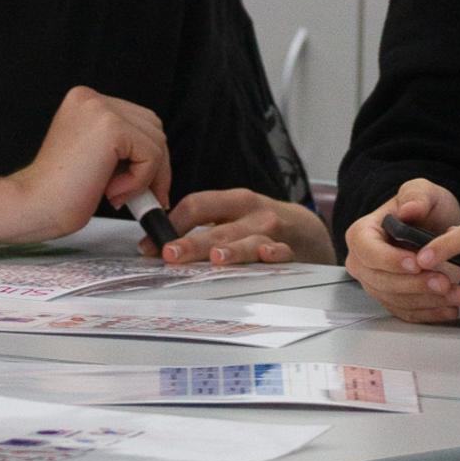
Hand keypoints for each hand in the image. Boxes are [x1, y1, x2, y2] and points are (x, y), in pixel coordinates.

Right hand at [12, 86, 169, 237]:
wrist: (32, 207)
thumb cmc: (58, 192)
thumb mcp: (93, 156)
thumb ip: (119, 146)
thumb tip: (159, 157)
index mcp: (85, 101)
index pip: (138, 120)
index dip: (146, 155)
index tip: (144, 185)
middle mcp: (92, 98)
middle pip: (152, 126)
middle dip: (154, 165)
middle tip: (142, 197)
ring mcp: (101, 109)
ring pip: (156, 140)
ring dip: (146, 176)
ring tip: (116, 194)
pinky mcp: (111, 127)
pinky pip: (151, 154)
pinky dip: (142, 180)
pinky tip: (113, 192)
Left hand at [137, 188, 335, 264]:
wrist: (308, 230)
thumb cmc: (261, 223)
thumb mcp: (234, 215)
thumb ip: (204, 225)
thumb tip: (161, 242)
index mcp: (232, 201)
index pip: (197, 205)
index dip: (173, 224)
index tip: (151, 244)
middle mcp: (251, 214)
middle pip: (217, 228)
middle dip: (193, 242)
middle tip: (171, 254)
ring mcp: (272, 232)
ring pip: (248, 240)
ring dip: (232, 249)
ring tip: (216, 258)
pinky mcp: (291, 250)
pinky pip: (281, 252)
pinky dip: (273, 254)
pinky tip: (265, 256)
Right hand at [344, 177, 459, 323]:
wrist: (436, 228)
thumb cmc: (425, 209)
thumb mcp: (424, 192)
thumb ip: (417, 196)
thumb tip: (408, 209)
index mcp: (362, 233)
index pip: (367, 251)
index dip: (389, 260)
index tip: (417, 263)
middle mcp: (362, 262)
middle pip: (380, 281)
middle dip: (414, 284)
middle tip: (444, 281)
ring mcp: (375, 283)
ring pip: (395, 300)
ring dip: (427, 300)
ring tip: (456, 293)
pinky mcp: (392, 300)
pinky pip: (406, 313)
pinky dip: (429, 313)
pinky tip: (450, 307)